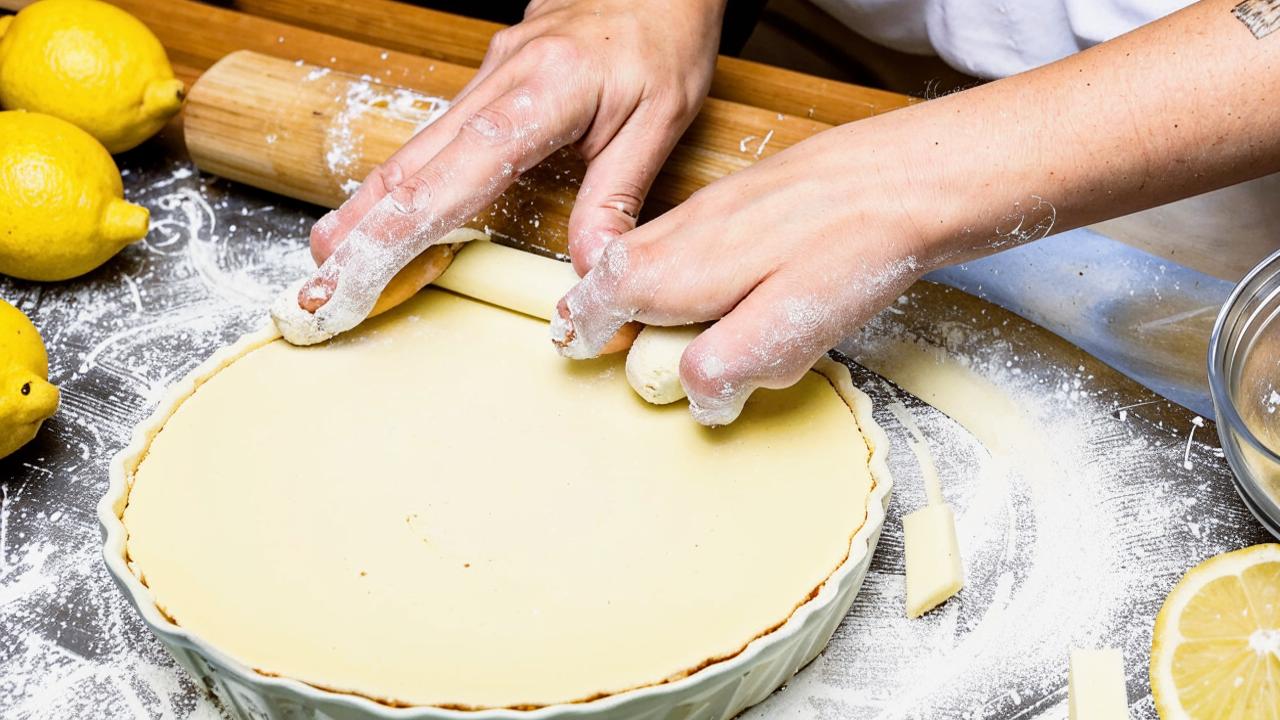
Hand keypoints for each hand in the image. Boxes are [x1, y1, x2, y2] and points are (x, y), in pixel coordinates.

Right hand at [291, 0, 725, 336]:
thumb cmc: (664, 36)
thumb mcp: (662, 118)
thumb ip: (618, 194)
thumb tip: (588, 269)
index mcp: (543, 91)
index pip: (455, 175)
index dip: (399, 231)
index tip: (355, 274)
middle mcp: (498, 80)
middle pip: (412, 166)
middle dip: (360, 231)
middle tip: (317, 285)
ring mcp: (486, 78)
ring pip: (412, 151)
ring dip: (366, 209)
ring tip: (328, 259)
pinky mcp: (486, 83)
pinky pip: (432, 140)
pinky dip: (399, 184)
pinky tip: (375, 214)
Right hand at [549, 122, 944, 424]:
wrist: (909, 176)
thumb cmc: (850, 251)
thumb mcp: (785, 333)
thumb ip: (723, 367)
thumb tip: (695, 394)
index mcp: (675, 269)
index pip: (599, 298)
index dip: (583, 327)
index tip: (575, 346)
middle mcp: (682, 229)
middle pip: (613, 266)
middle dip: (594, 300)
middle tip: (587, 329)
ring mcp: (714, 206)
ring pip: (649, 245)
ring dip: (631, 279)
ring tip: (639, 313)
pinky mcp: (746, 196)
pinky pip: (688, 233)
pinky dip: (673, 260)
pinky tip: (709, 280)